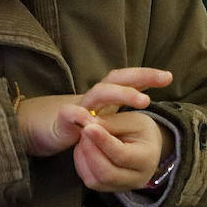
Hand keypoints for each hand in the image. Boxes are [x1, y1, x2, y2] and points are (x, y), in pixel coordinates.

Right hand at [17, 67, 172, 163]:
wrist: (38, 130)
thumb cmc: (74, 126)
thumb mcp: (102, 122)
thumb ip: (118, 116)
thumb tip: (144, 109)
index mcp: (105, 99)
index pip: (126, 80)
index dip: (146, 76)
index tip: (168, 76)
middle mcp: (93, 98)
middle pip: (116, 79)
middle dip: (140, 76)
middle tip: (163, 78)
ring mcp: (77, 107)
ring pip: (99, 93)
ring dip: (121, 93)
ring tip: (143, 99)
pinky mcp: (61, 120)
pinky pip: (70, 114)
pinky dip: (79, 116)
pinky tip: (90, 120)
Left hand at [74, 67, 173, 191]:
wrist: (146, 145)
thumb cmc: (140, 130)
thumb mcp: (131, 120)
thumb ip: (110, 124)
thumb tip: (88, 128)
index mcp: (147, 159)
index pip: (122, 155)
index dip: (102, 141)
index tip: (87, 127)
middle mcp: (137, 179)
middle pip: (107, 174)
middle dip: (90, 151)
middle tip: (83, 131)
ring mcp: (122, 187)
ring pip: (95, 181)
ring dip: (83, 158)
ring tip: (84, 138)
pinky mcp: (109, 189)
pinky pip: (90, 181)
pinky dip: (82, 164)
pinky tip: (83, 149)